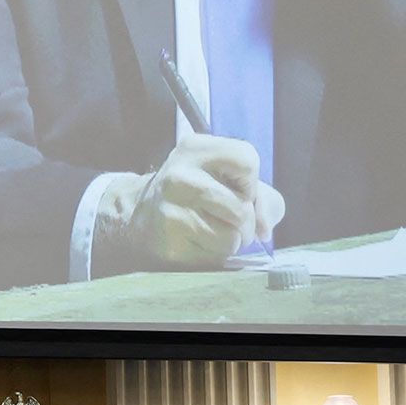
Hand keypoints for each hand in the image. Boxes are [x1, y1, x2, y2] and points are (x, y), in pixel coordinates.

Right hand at [97, 135, 285, 266]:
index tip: (237, 190)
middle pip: (242, 208)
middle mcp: (180, 175)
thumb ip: (262, 198)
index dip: (251, 183)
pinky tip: (198, 242)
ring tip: (212, 230)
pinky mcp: (170, 240)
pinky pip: (216, 256)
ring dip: (231, 241)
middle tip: (224, 216)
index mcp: (196, 148)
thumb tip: (263, 229)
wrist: (142, 216)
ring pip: (232, 237)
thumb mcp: (228, 179)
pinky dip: (216, 254)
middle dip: (244, 221)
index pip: (247, 161)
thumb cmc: (197, 195)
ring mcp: (171, 208)